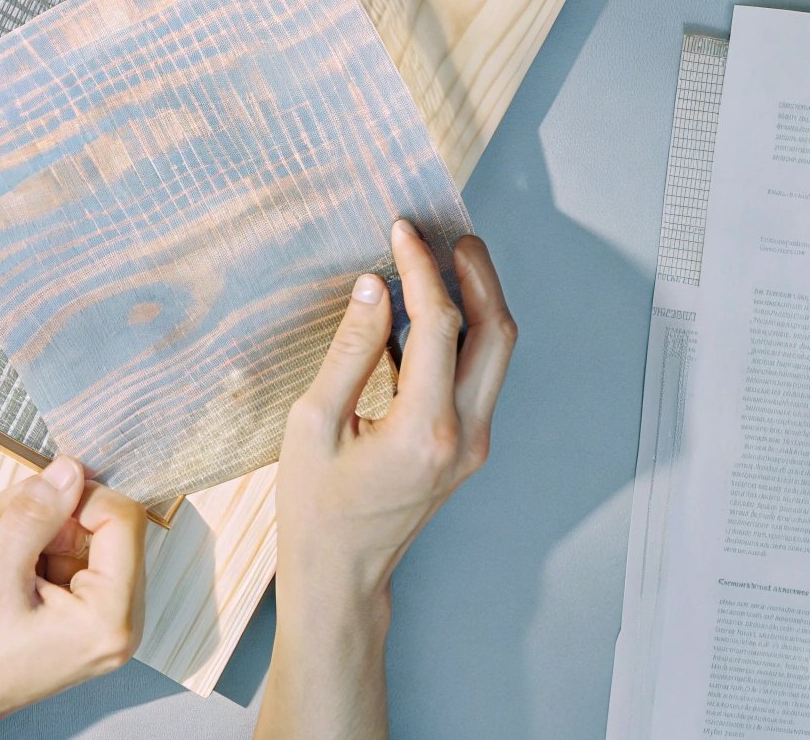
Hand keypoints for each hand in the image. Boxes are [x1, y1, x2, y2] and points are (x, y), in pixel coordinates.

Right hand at [0, 457, 147, 739]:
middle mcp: (116, 620)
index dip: (75, 496)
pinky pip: (52, 560)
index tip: (28, 497)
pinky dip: (11, 554)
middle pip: (89, 526)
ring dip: (10, 534)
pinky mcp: (71, 617)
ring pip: (64, 537)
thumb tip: (69, 470)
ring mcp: (93, 619)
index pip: (121, 519)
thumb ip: (36, 513)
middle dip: (29, 518)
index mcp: (111, 616)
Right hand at [257, 221, 515, 739]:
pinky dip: (463, 335)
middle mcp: (464, 436)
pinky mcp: (467, 447)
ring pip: (497, 354)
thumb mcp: (312, 425)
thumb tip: (373, 286)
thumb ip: (349, 352)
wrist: (341, 577)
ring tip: (443, 261)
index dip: (421, 269)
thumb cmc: (315, 509)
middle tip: (450, 235)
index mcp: (423, 430)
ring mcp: (473, 444)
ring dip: (478, 302)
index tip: (401, 231)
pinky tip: (425, 314)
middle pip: (497, 333)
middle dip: (479, 275)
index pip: (439, 325)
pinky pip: (477, 376)